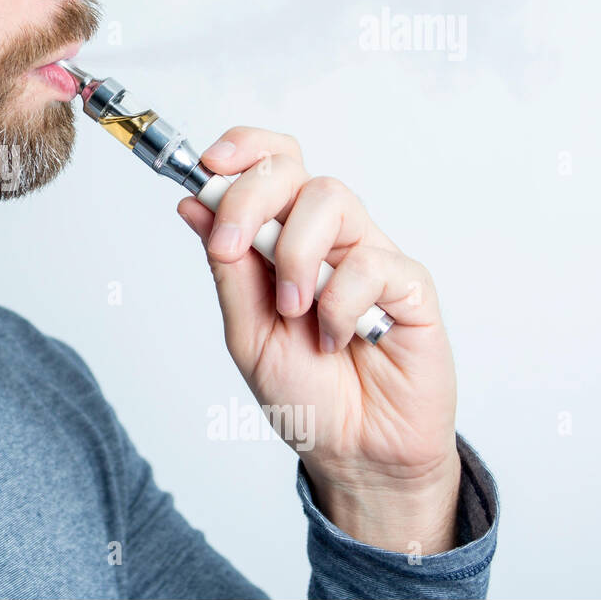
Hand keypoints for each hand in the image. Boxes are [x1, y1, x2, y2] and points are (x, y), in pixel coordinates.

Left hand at [176, 126, 461, 553]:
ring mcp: (370, 255)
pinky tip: (336, 338)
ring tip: (292, 310)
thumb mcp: (245, 330)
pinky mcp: (410, 285)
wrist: (352, 450)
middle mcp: (327, 238)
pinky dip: (341, 302)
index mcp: (283, 239)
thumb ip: (226, 267)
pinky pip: (373, 262)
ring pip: (332, 199)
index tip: (208, 164)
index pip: (270, 164)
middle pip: (294, 170)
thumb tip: (191, 203)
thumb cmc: (303, 392)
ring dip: (295, 255)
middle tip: (230, 246)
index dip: (242, 149)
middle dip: (250, 197)